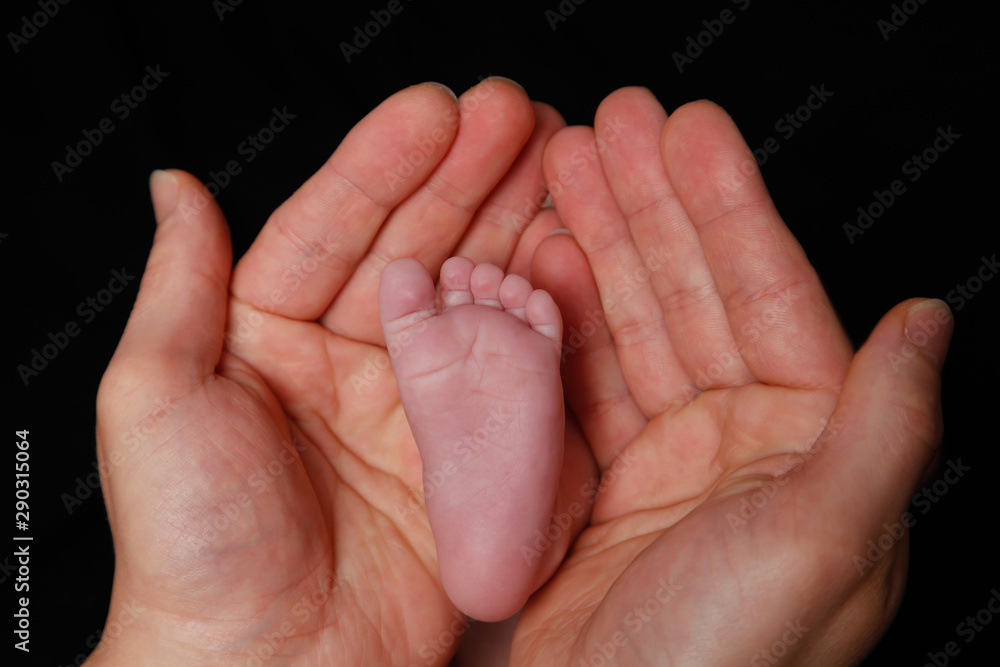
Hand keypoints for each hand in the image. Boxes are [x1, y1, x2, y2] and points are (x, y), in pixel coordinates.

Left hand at [86, 79, 580, 665]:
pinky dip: (538, 315)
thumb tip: (175, 186)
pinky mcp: (462, 452)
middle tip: (517, 114)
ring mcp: (411, 404)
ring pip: (467, 294)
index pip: (333, 225)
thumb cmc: (190, 547)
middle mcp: (346, 360)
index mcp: (268, 335)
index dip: (385, 164)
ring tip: (554, 161)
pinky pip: (507, 369)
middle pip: (413, 245)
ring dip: (509, 226)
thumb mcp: (156, 401)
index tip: (438, 110)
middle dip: (466, 177)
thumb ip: (180, 287)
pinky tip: (565, 260)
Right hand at [514, 88, 952, 664]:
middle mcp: (738, 442)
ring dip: (599, 241)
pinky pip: (578, 373)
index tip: (688, 130)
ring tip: (564, 169)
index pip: (767, 294)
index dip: (726, 205)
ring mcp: (662, 454)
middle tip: (610, 124)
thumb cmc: (721, 666)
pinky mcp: (597, 474)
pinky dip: (556, 314)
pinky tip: (540, 259)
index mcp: (808, 447)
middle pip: (691, 290)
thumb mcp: (824, 543)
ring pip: (630, 320)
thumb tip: (928, 320)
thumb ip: (885, 426)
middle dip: (650, 202)